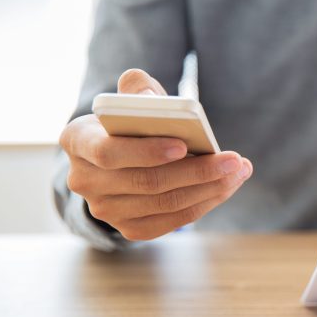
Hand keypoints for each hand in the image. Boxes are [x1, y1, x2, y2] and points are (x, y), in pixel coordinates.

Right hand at [59, 69, 252, 240]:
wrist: (118, 155)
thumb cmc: (128, 121)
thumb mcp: (128, 99)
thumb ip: (137, 88)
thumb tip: (149, 94)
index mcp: (77, 141)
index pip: (109, 153)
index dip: (146, 152)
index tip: (184, 145)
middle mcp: (84, 180)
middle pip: (147, 182)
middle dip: (197, 171)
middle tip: (233, 160)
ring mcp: (105, 210)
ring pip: (165, 204)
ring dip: (210, 188)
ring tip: (239, 171)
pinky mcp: (130, 228)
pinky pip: (173, 220)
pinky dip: (205, 203)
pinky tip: (227, 186)